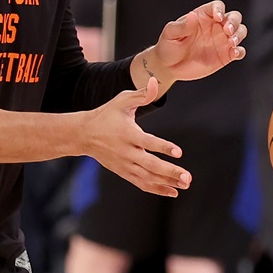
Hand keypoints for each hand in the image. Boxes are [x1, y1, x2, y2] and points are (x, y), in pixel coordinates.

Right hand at [85, 78, 190, 196]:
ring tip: (185, 184)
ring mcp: (124, 164)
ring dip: (167, 183)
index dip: (163, 147)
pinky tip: (172, 191)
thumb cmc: (106, 115)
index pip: (147, 142)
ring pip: (147, 177)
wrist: (84, 135)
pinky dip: (157, 189)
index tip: (179, 152)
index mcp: (127, 134)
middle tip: (188, 177)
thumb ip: (142, 94)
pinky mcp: (123, 172)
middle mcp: (126, 152)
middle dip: (170, 172)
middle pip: (150, 165)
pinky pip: (142, 183)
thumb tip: (156, 81)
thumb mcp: (122, 100)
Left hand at [154, 0, 245, 81]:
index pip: (217, 6)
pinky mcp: (225, 56)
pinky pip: (238, 51)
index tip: (217, 17)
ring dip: (239, 35)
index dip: (219, 9)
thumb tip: (192, 16)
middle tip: (227, 30)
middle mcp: (215, 26)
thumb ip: (182, 26)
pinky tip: (234, 53)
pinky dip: (239, 51)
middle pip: (234, 17)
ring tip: (231, 42)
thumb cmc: (168, 46)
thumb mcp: (170, 34)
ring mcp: (222, 41)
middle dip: (234, 22)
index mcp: (203, 17)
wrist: (169, 67)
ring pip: (240, 32)